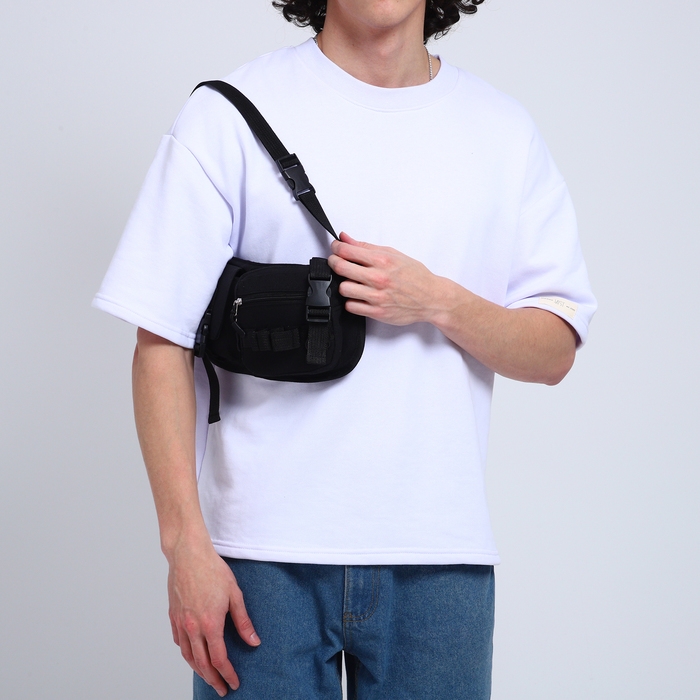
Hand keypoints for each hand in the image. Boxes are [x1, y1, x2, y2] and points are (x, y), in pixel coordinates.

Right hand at [167, 541, 259, 696]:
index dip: (228, 674)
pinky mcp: (173, 615)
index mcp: (210, 623)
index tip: (234, 683)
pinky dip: (186, 653)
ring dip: (199, 670)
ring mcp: (180, 622)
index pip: (219, 659)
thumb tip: (254, 641)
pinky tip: (192, 654)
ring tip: (208, 677)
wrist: (188, 554)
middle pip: (202, 663)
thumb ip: (243, 621)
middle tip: (221, 689)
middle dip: (213, 679)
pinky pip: (178, 642)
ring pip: (187, 656)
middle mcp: (192, 627)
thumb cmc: (212, 569)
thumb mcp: (235, 594)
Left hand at [328, 232, 443, 325]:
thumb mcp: (394, 254)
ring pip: (344, 288)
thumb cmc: (416, 276)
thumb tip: (346, 238)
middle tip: (336, 262)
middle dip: (334, 263)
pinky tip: (358, 296)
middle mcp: (379, 278)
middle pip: (341, 268)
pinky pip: (351, 306)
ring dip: (344, 284)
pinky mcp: (377, 312)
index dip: (336, 247)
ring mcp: (377, 297)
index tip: (336, 248)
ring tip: (352, 282)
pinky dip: (351, 301)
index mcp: (383, 261)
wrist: (431, 298)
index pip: (347, 251)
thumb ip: (367, 247)